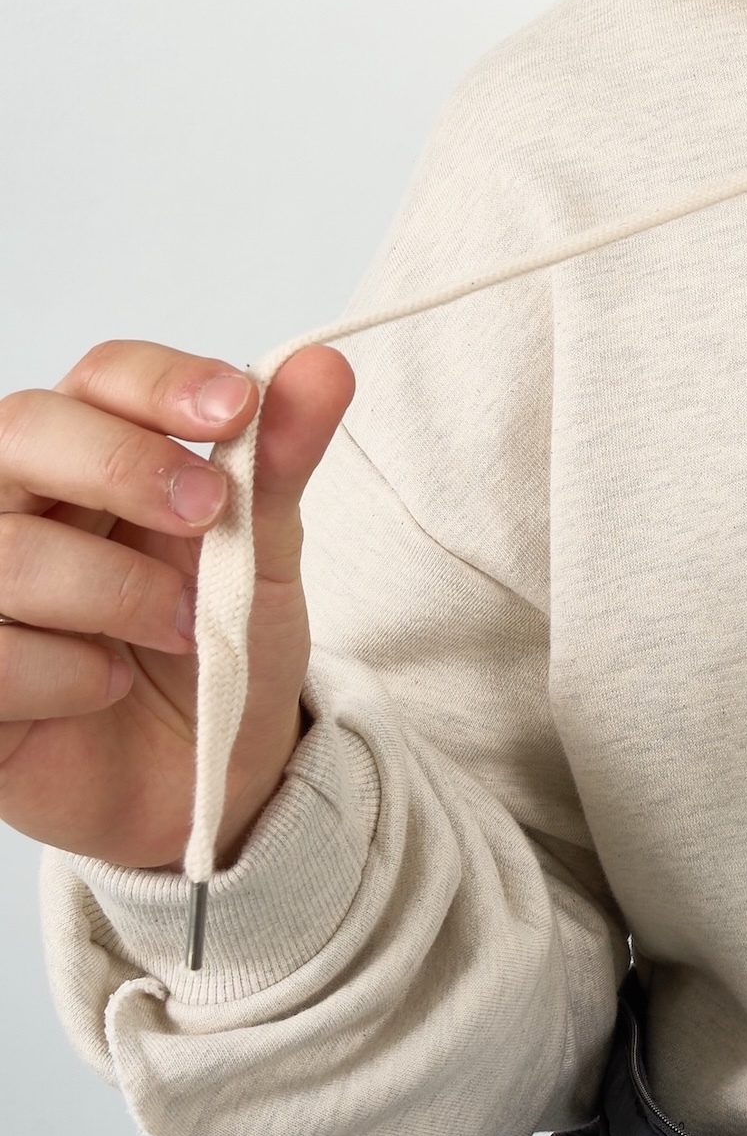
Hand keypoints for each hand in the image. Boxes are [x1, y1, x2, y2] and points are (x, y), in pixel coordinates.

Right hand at [0, 342, 353, 871]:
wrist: (211, 767)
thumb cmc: (220, 639)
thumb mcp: (265, 550)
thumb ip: (280, 459)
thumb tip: (325, 368)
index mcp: (90, 452)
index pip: (99, 375)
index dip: (160, 382)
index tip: (236, 408)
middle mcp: (17, 506)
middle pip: (23, 431)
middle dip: (123, 465)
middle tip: (209, 511)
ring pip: (8, 553)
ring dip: (121, 592)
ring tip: (185, 629)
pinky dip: (72, 675)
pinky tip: (112, 686)